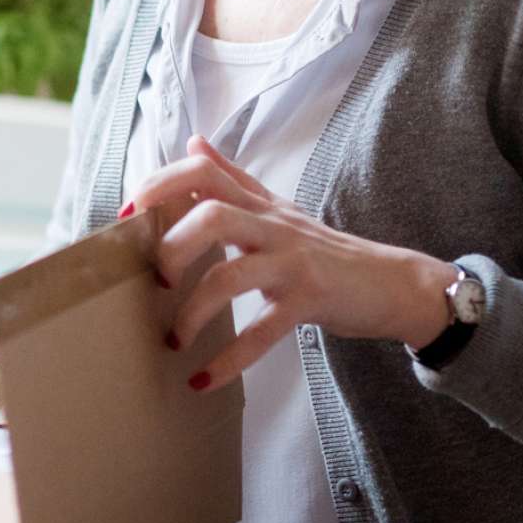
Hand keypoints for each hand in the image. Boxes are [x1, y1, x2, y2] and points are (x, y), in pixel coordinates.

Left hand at [133, 134, 458, 390]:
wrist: (392, 282)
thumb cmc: (325, 250)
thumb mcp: (277, 208)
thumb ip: (233, 177)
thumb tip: (193, 142)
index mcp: (258, 204)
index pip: (202, 171)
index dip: (160, 184)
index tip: (130, 215)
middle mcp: (272, 225)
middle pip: (211, 213)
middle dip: (171, 246)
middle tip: (158, 280)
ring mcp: (292, 262)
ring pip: (231, 274)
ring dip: (191, 311)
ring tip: (174, 338)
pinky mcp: (310, 300)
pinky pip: (262, 331)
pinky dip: (228, 360)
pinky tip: (202, 380)